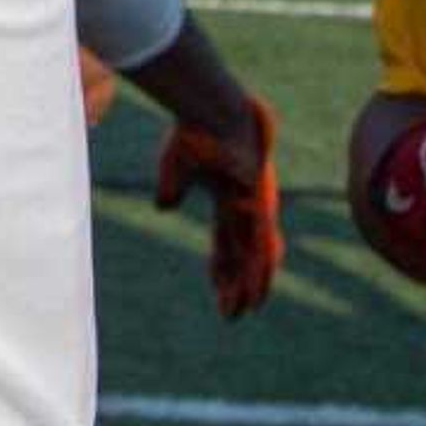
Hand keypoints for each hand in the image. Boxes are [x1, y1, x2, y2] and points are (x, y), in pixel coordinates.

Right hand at [154, 93, 283, 319]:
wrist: (214, 111)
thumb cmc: (194, 133)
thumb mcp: (174, 167)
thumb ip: (172, 189)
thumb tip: (165, 207)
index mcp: (226, 203)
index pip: (225, 247)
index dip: (222, 273)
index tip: (218, 296)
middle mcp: (246, 209)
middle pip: (244, 256)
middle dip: (238, 286)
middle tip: (234, 315)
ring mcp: (256, 205)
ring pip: (257, 253)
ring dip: (252, 282)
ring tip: (250, 307)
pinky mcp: (259, 200)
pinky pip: (258, 239)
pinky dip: (258, 264)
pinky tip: (256, 283)